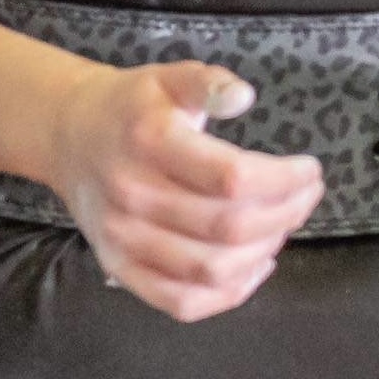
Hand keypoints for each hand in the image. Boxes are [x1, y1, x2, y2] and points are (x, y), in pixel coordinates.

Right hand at [50, 64, 323, 322]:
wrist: (68, 135)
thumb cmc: (131, 106)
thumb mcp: (167, 77)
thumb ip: (207, 82)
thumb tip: (244, 97)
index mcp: (150, 142)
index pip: (230, 176)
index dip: (283, 180)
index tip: (310, 170)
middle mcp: (134, 195)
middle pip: (227, 227)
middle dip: (285, 214)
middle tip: (307, 196)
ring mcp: (124, 239)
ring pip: (210, 269)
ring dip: (263, 252)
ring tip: (283, 225)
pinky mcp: (120, 268)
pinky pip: (181, 301)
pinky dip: (228, 295)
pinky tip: (255, 266)